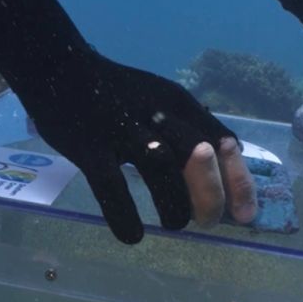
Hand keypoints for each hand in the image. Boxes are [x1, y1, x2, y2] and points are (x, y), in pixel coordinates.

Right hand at [13, 50, 256, 243]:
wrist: (58, 66)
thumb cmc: (116, 92)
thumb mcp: (160, 99)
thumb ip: (189, 130)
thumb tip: (224, 172)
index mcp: (178, 103)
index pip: (223, 141)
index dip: (239, 180)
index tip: (244, 213)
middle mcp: (156, 114)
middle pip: (198, 157)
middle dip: (211, 196)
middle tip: (208, 222)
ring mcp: (120, 129)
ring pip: (161, 171)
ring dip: (175, 207)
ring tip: (174, 223)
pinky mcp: (88, 147)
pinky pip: (112, 188)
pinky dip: (125, 217)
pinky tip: (133, 234)